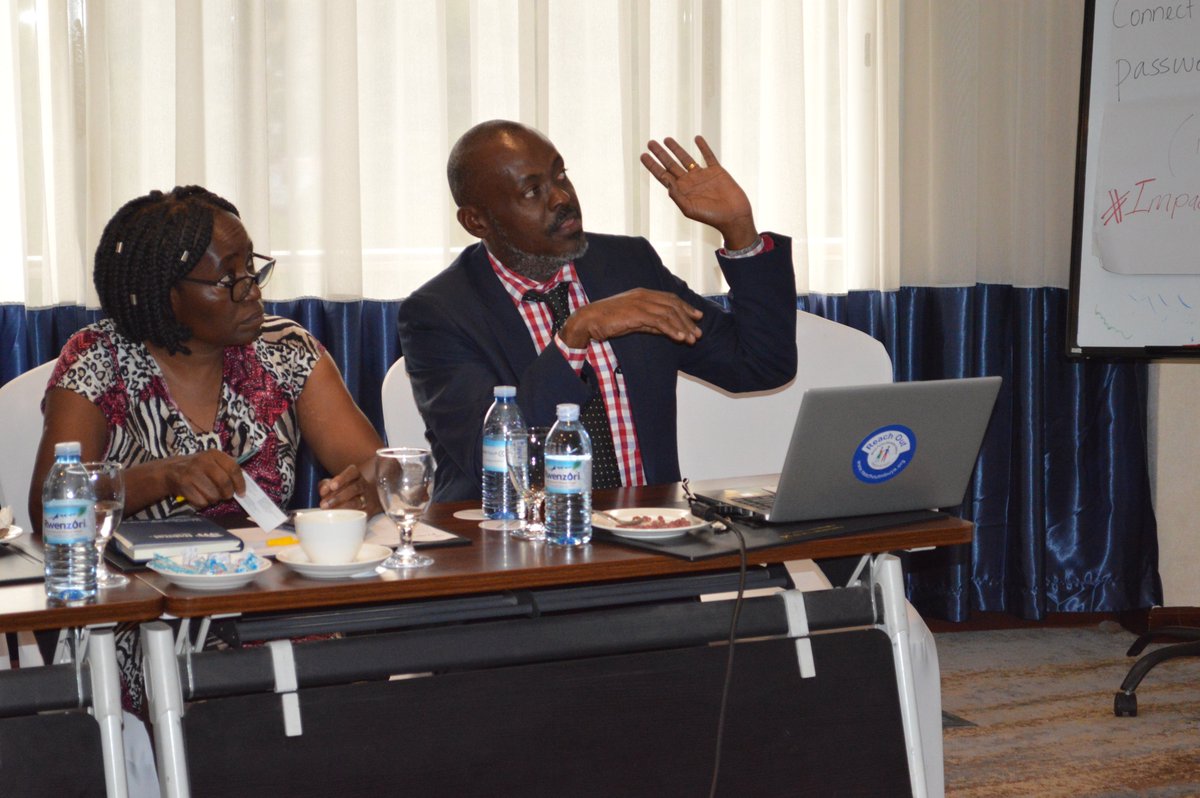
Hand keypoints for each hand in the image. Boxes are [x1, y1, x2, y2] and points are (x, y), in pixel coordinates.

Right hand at [162, 450, 245, 508]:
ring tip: (209, 494)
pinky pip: (201, 501)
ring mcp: (192, 472)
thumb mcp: (212, 462)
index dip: (240, 482)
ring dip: (214, 499)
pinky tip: (198, 496)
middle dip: (227, 493)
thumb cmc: (198, 468)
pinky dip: (203, 503)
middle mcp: (203, 461)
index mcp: (214, 454)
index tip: (241, 493)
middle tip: (226, 496)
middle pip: (224, 482)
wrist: (170, 471)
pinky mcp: (183, 484)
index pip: (233, 468)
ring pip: (213, 495)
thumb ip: (227, 470)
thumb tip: (242, 488)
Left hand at [319, 464, 377, 513]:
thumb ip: (326, 485)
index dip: (342, 479)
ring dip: (341, 507)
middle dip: (338, 497)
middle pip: (354, 488)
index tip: (332, 486)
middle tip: (323, 505)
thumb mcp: (334, 485)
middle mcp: (364, 485)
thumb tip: (323, 491)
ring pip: (357, 502)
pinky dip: (350, 516)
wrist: (363, 500)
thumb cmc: (343, 491)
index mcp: (356, 475)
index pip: (352, 472)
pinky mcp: (370, 511)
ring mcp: (368, 498)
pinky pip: (361, 514)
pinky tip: (339, 518)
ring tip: (329, 513)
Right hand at [559, 288, 703, 347]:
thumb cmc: (608, 321)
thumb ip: (650, 323)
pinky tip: (679, 338)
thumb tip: (667, 330)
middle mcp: (644, 296)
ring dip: (683, 327)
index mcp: (643, 294)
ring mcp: (640, 303)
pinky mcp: (636, 313)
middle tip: (698, 334)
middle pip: (673, 306)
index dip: (686, 307)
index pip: (670, 299)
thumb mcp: (633, 321)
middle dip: (688, 320)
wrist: (589, 320)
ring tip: (691, 339)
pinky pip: (659, 321)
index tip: (697, 317)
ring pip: (669, 314)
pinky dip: (671, 330)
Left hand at [640, 135, 757, 249]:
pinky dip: (703, 147)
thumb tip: (666, 180)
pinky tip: (697, 138)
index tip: (643, 155)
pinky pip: (708, 156)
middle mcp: (690, 182)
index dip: (652, 165)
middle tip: (650, 143)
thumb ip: (676, 194)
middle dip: (660, 154)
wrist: (733, 216)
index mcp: (681, 191)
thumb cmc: (711, 216)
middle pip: (671, 164)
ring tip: (666, 139)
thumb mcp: (689, 208)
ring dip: (676, 148)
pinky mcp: (716, 171)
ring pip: (686, 158)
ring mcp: (703, 175)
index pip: (663, 175)